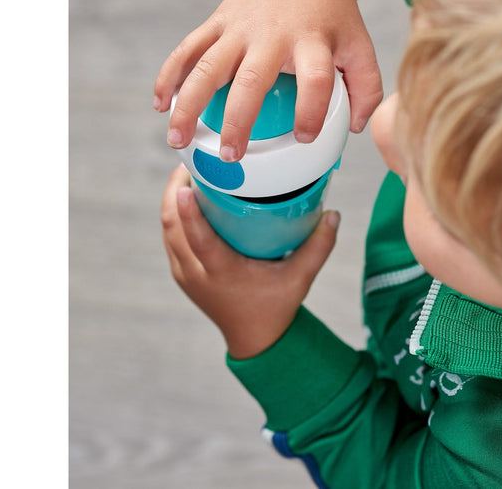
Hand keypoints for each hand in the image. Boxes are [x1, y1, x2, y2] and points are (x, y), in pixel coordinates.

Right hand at [153, 0, 383, 162]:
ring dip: (188, 103)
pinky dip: (169, 75)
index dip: (311, 111)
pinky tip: (160, 104)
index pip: (316, 79)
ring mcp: (240, 26)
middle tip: (231, 155)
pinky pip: (187, 48)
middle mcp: (273, 33)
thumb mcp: (360, 44)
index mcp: (312, 40)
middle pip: (251, 79)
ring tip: (177, 139)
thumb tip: (354, 130)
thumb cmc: (334, 12)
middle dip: (238, 119)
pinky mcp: (219, 20)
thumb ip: (367, 87)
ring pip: (207, 66)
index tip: (304, 137)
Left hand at [160, 165, 340, 358]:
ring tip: (188, 173)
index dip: (188, 211)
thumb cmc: (277, 306)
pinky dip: (175, 216)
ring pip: (167, 231)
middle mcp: (196, 273)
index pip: (198, 238)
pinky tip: (187, 198)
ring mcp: (185, 274)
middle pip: (172, 227)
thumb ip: (319, 246)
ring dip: (172, 201)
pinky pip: (171, 239)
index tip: (185, 183)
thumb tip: (334, 212)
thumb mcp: (301, 278)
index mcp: (221, 273)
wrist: (254, 339)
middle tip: (191, 162)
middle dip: (174, 191)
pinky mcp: (182, 274)